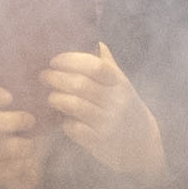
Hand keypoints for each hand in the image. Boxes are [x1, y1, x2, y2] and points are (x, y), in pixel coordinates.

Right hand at [0, 82, 45, 188]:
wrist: (32, 163)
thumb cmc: (31, 128)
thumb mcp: (32, 106)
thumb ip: (32, 91)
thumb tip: (46, 73)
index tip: (9, 97)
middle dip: (11, 121)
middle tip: (31, 120)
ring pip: (1, 148)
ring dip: (24, 146)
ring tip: (34, 144)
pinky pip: (10, 170)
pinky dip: (26, 166)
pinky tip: (30, 163)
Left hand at [44, 46, 161, 176]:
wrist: (143, 146)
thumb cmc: (128, 111)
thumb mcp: (124, 87)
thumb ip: (109, 66)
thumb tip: (96, 42)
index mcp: (121, 84)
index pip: (96, 66)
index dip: (72, 60)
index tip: (55, 60)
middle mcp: (116, 102)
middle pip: (80, 85)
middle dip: (56, 78)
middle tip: (44, 76)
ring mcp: (108, 123)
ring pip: (74, 105)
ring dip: (57, 98)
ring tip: (50, 97)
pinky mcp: (100, 143)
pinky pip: (74, 128)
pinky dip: (65, 123)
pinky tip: (63, 119)